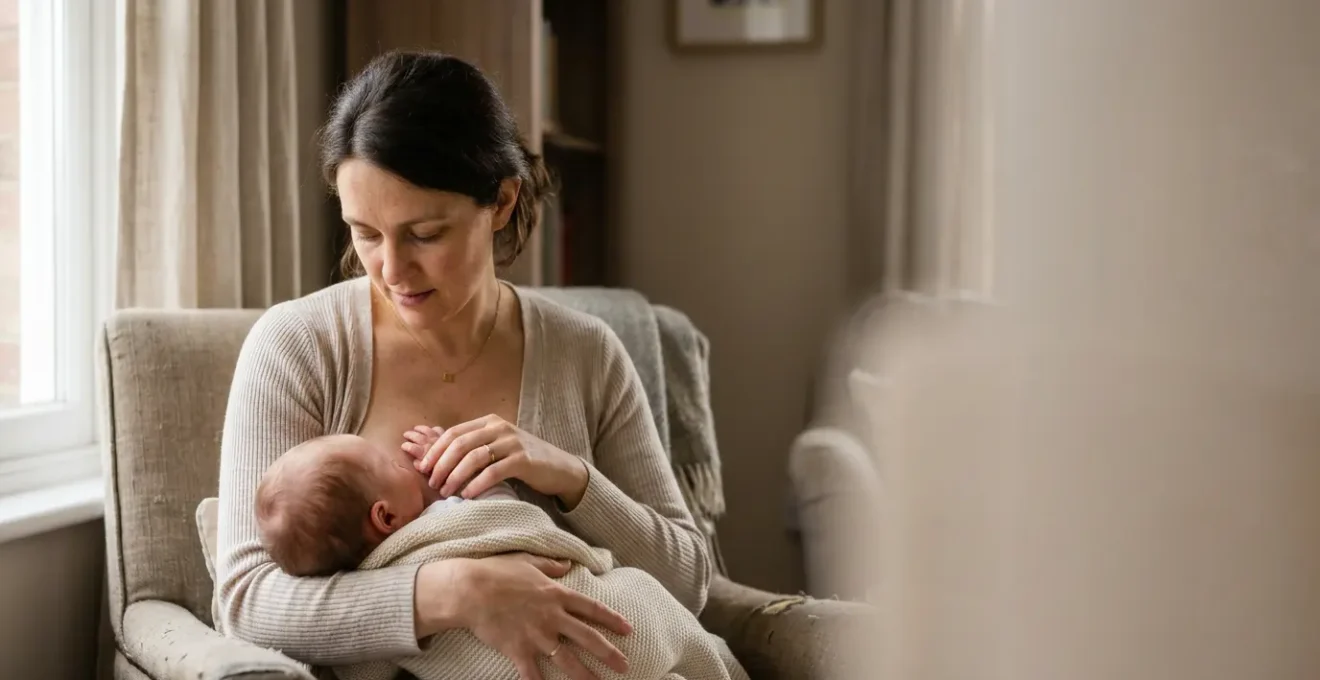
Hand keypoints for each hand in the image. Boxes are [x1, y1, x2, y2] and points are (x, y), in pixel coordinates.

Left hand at [401, 416, 589, 508]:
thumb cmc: (522, 460)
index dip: (435, 451)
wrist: (559, 468)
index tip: (422, 469)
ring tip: (446, 491)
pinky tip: (467, 495)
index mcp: (489, 422)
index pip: (453, 433)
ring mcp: (513, 442)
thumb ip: (472, 449)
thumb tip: (434, 460)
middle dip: (442, 465)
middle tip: (433, 483)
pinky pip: (494, 472)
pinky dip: (477, 484)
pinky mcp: (524, 460)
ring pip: (474, 457)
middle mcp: (500, 428)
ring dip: (456, 476)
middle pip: (460, 444)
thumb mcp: (496, 448)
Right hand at [419, 553, 631, 679]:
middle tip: (625, 665)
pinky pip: (533, 673)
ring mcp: (537, 635)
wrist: (471, 589)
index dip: (612, 619)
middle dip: (609, 653)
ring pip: (568, 660)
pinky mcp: (519, 649)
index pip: (592, 608)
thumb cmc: (497, 572)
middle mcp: (552, 617)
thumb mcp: (528, 561)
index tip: (628, 629)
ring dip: (585, 675)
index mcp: (557, 594)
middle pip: (588, 637)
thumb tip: (566, 564)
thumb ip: (550, 565)